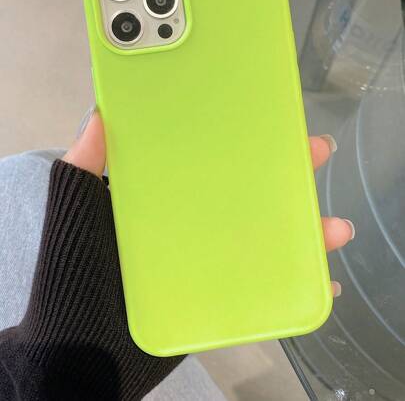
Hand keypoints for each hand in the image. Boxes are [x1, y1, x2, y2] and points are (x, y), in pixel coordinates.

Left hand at [64, 112, 352, 297]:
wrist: (85, 344)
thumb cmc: (78, 268)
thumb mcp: (77, 207)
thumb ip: (83, 163)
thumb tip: (100, 112)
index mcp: (169, 196)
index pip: (213, 158)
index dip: (245, 138)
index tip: (273, 119)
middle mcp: (195, 222)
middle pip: (250, 192)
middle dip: (288, 173)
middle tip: (318, 153)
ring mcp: (210, 259)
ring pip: (267, 237)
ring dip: (306, 230)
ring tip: (335, 228)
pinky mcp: (220, 294)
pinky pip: (265, 284)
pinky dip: (297, 282)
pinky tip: (324, 278)